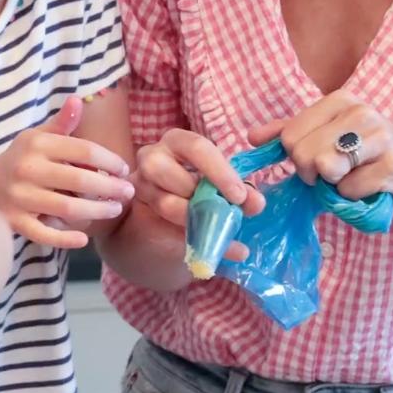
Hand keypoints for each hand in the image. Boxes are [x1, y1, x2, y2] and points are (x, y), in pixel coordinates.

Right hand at [0, 95, 134, 247]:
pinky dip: (65, 239)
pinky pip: (44, 233)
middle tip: (128, 192)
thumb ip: (61, 123)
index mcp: (38, 144)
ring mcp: (21, 197)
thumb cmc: (19, 159)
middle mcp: (29, 168)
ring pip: (67, 207)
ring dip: (97, 211)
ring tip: (115, 209)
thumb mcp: (36, 137)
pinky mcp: (15, 222)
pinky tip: (84, 239)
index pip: (83, 150)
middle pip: (79, 179)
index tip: (124, 169)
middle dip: (110, 187)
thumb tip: (78, 100)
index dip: (109, 160)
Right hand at [135, 128, 264, 258]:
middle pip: (168, 171)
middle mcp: (152, 158)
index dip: (220, 172)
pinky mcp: (137, 215)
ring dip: (196, 220)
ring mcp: (140, 185)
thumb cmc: (197, 191)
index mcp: (177, 142)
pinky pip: (165, 229)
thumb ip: (238, 193)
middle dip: (201, 197)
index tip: (239, 197)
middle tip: (224, 212)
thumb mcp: (220, 188)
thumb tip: (256, 202)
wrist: (167, 220)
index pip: (197, 147)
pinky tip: (213, 251)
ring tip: (216, 229)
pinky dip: (193, 242)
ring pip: (166, 203)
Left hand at [249, 89, 392, 209]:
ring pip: (325, 170)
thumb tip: (252, 137)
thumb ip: (291, 132)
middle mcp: (361, 112)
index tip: (315, 160)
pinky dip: (354, 197)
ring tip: (353, 176)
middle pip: (303, 154)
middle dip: (313, 174)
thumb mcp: (330, 133)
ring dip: (334, 185)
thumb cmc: (369, 151)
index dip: (296, 158)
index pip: (290, 135)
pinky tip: (371, 186)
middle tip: (335, 174)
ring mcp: (380, 137)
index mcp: (340, 100)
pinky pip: (349, 191)